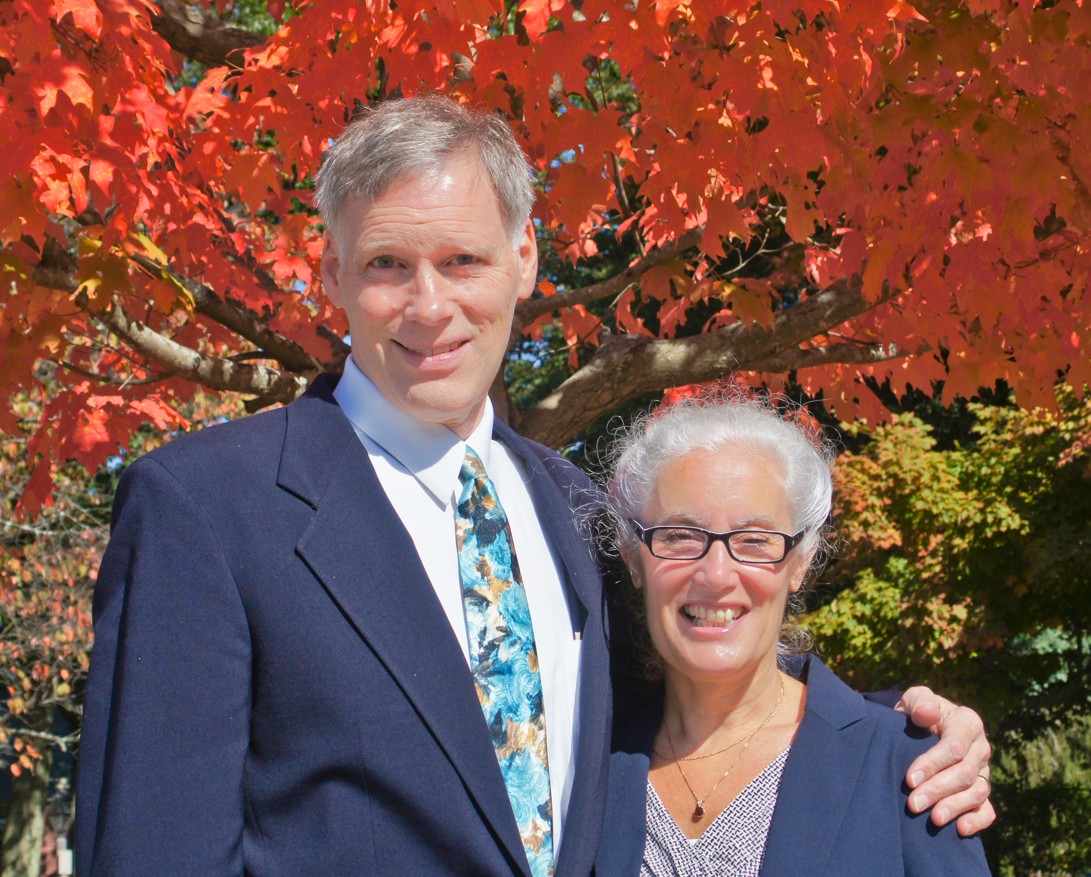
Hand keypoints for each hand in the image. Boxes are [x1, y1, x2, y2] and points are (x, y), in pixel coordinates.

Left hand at [895, 685, 994, 836]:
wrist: (919, 728)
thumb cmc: (916, 712)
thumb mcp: (914, 699)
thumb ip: (919, 701)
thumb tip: (927, 712)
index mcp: (967, 723)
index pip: (954, 746)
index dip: (932, 764)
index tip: (910, 779)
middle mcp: (980, 748)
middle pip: (964, 773)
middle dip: (938, 790)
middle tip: (913, 804)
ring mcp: (983, 771)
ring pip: (976, 793)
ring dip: (954, 807)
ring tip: (933, 819)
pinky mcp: (981, 790)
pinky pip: (987, 809)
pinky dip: (977, 820)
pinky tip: (960, 829)